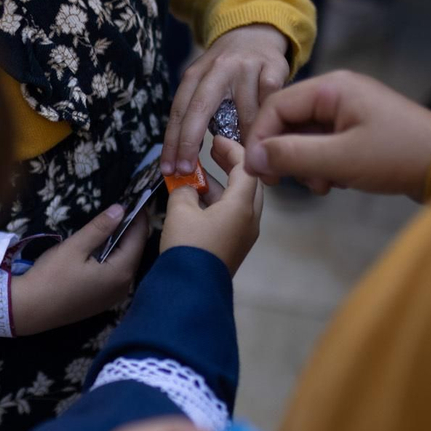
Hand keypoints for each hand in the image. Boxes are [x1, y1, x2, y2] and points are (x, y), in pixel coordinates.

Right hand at [9, 205, 146, 335]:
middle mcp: (124, 286)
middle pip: (135, 251)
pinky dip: (114, 258)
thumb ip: (100, 228)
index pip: (139, 237)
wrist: (30, 310)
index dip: (139, 216)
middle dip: (131, 229)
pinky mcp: (103, 301)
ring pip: (126, 263)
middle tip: (123, 207)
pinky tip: (103, 248)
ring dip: (122, 244)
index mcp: (121, 272)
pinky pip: (116, 274)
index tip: (135, 197)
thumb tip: (120, 209)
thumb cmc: (51, 277)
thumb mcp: (74, 247)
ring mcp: (114, 296)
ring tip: (113, 223)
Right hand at [160, 135, 262, 273]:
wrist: (190, 291)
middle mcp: (250, 219)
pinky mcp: (235, 246)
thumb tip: (187, 187)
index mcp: (242, 206)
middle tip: (212, 152)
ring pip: (240, 200)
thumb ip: (185, 190)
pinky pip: (233, 216)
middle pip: (249, 183)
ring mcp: (245, 235)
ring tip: (199, 176)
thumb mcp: (180, 211)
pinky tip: (198, 200)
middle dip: (231, 165)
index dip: (232, 149)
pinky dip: (219, 202)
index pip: (246, 167)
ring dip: (222, 185)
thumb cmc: (187, 246)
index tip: (215, 139)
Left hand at [162, 24, 290, 176]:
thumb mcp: (206, 82)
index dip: (172, 141)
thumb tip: (188, 158)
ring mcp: (247, 67)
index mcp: (196, 73)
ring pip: (244, 113)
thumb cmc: (227, 70)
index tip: (168, 168)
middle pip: (199, 107)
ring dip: (243, 144)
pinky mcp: (274, 68)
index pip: (178, 110)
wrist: (256, 32)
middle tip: (187, 171)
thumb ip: (198, 112)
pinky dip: (268, 126)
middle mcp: (218, 68)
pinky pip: (270, 104)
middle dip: (189, 142)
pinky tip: (267, 143)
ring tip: (242, 168)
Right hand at [243, 71, 430, 199]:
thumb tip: (252, 158)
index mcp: (332, 88)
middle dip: (285, 154)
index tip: (257, 171)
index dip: (260, 139)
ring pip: (305, 136)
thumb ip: (292, 156)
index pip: (276, 106)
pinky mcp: (358, 129)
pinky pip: (324, 144)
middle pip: (289, 121)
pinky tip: (336, 182)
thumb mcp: (339, 159)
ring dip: (305, 164)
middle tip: (286, 184)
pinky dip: (322, 165)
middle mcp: (337, 92)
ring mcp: (349, 111)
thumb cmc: (396, 156)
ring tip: (323, 185)